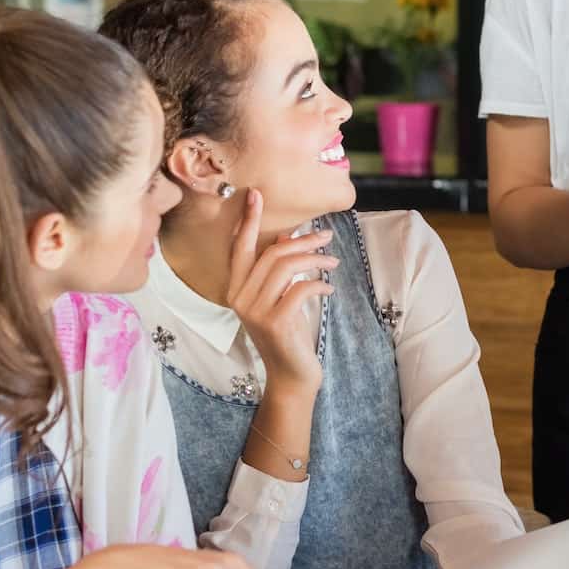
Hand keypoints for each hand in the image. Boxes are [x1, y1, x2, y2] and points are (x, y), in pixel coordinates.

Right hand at [225, 189, 335, 391]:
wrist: (292, 374)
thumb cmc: (288, 332)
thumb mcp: (280, 297)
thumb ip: (276, 270)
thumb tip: (283, 238)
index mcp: (236, 289)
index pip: (239, 248)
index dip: (249, 221)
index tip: (256, 194)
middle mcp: (239, 299)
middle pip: (271, 254)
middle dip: (302, 240)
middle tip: (326, 235)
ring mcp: (254, 311)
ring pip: (286, 267)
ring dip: (315, 258)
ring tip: (333, 260)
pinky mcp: (274, 322)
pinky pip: (300, 288)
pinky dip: (319, 283)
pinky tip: (328, 288)